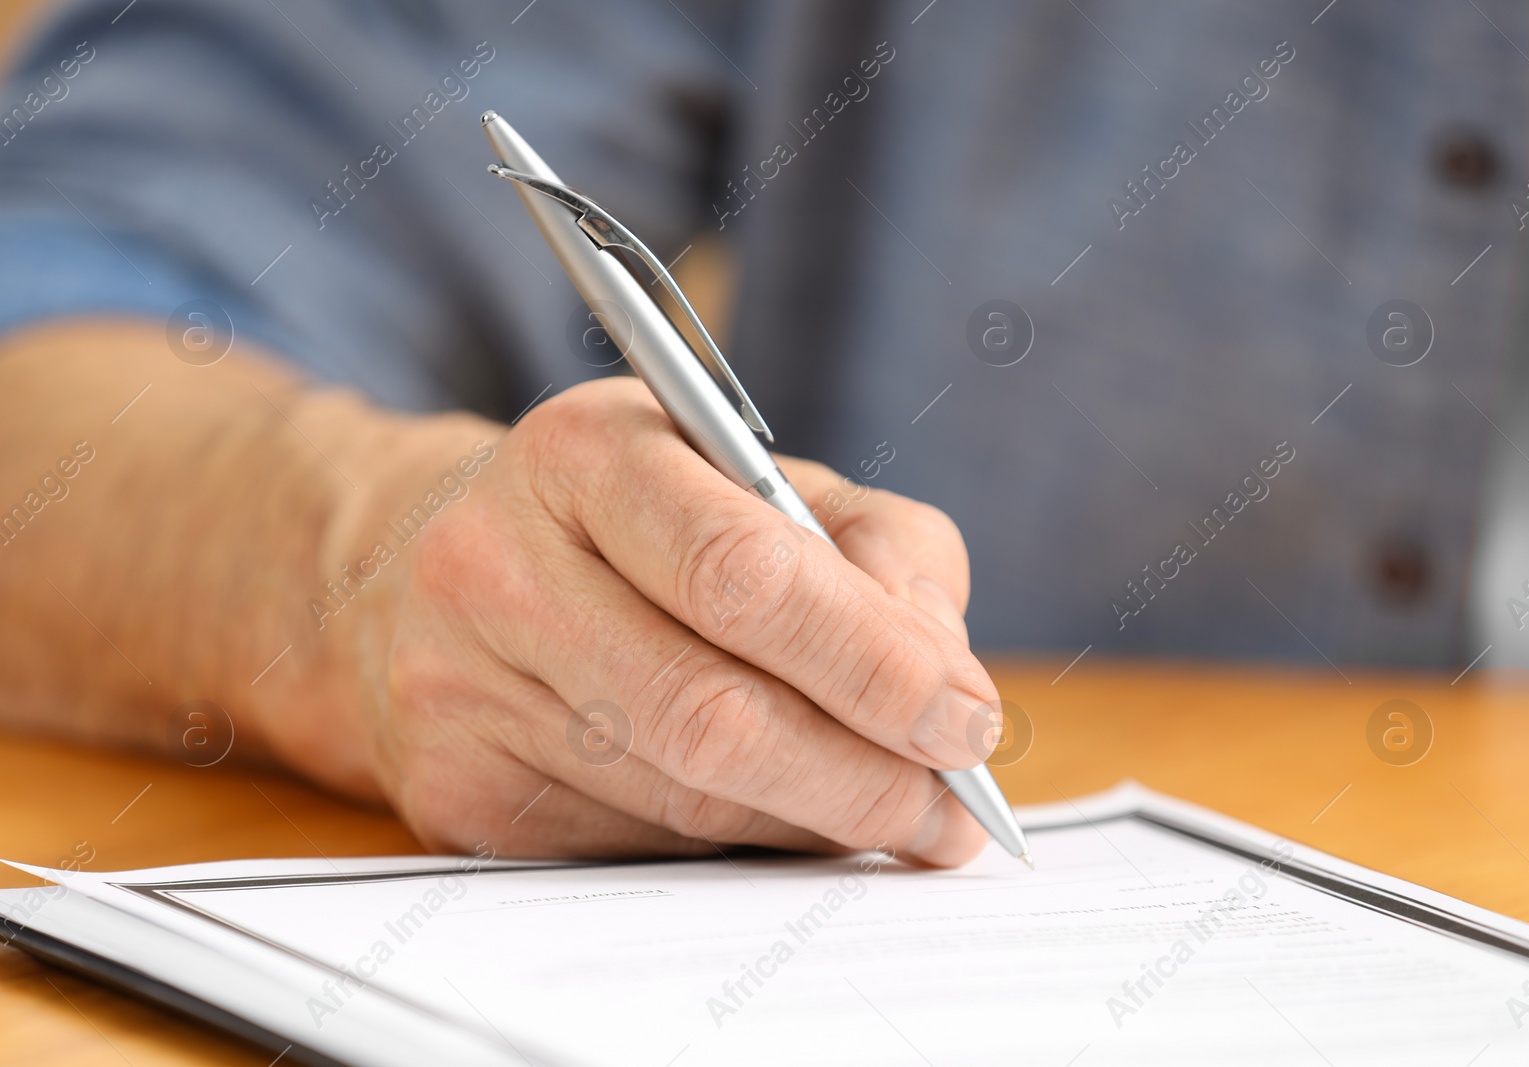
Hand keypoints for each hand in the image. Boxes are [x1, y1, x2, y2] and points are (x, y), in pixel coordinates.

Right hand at [335, 377, 1002, 865]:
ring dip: (813, 822)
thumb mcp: (764, 479)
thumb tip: (948, 687)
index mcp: (585, 455)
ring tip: (890, 812)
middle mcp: (497, 568)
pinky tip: (781, 817)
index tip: (967, 720)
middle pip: (709, 713)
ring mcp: (458, 692)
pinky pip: (638, 851)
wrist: (440, 569)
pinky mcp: (455, 794)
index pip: (741, 571)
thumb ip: (881, 552)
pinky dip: (738, 848)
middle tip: (952, 812)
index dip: (871, 660)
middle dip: (861, 776)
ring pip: (682, 800)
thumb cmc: (644, 520)